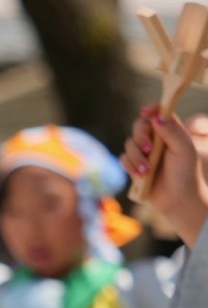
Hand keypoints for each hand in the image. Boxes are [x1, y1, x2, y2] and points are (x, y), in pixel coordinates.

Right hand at [121, 106, 207, 246]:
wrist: (177, 198)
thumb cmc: (185, 173)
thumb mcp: (184, 150)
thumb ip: (172, 132)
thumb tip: (156, 118)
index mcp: (170, 131)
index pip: (158, 112)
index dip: (151, 109)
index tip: (145, 112)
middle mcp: (155, 139)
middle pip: (139, 126)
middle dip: (141, 137)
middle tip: (149, 149)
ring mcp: (143, 153)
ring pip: (129, 144)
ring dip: (136, 157)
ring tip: (146, 171)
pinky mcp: (134, 165)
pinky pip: (123, 159)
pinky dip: (129, 166)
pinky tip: (140, 175)